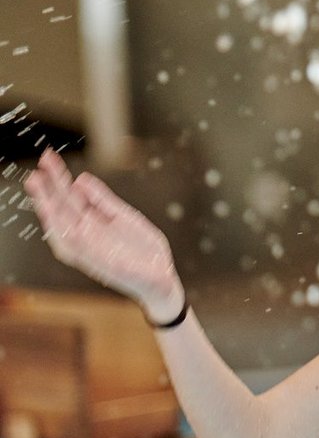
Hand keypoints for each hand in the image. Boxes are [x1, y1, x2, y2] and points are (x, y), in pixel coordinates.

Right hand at [22, 150, 183, 321]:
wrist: (161, 279)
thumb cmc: (143, 251)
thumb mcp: (125, 217)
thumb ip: (103, 200)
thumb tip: (81, 179)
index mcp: (92, 224)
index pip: (70, 197)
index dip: (58, 179)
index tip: (49, 158)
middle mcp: (85, 236)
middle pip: (61, 208)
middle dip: (48, 187)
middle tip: (39, 165)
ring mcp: (88, 249)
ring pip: (61, 225)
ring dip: (47, 205)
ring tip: (38, 184)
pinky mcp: (96, 262)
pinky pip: (73, 246)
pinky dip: (63, 230)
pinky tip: (53, 214)